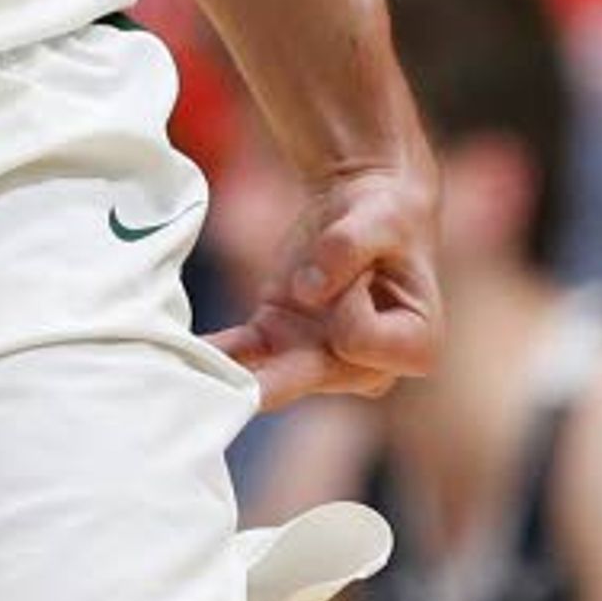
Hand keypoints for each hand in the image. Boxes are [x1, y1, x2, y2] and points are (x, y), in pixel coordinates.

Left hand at [202, 158, 440, 410]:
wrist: (363, 206)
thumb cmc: (387, 216)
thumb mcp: (380, 220)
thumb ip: (348, 249)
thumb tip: (308, 289)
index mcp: (412, 344)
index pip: (362, 341)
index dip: (349, 304)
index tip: (358, 271)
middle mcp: (366, 365)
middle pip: (315, 374)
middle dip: (275, 381)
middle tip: (235, 394)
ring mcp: (321, 357)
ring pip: (274, 374)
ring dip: (236, 379)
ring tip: (196, 382)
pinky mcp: (282, 339)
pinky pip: (247, 354)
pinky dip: (218, 356)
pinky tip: (189, 361)